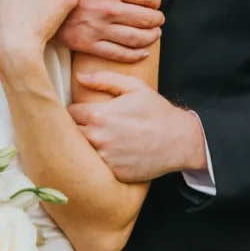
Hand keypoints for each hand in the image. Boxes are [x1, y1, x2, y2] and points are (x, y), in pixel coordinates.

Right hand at [50, 0, 162, 63]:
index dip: (155, 0)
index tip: (154, 1)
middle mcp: (107, 8)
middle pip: (146, 18)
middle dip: (157, 19)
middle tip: (158, 18)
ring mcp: (97, 28)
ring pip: (136, 38)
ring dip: (151, 37)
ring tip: (154, 34)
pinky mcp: (87, 44)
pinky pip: (118, 54)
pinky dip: (135, 55)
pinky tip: (142, 52)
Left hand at [71, 70, 207, 182]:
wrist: (179, 141)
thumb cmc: (157, 112)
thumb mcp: (134, 87)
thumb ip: (104, 79)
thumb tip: (79, 77)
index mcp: (99, 115)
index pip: (69, 113)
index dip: (75, 111)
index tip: (82, 112)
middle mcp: (98, 138)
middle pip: (69, 133)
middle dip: (74, 128)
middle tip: (86, 126)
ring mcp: (104, 158)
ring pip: (80, 152)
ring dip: (83, 146)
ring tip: (96, 141)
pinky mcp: (112, 173)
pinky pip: (95, 168)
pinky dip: (97, 162)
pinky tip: (109, 154)